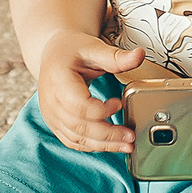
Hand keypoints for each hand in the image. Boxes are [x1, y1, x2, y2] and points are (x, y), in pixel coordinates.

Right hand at [34, 32, 143, 153]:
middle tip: (131, 136)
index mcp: (58, 80)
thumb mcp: (94, 47)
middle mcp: (51, 101)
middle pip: (80, 126)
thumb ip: (116, 56)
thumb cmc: (72, 50)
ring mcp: (51, 115)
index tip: (119, 103)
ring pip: (76, 138)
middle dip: (108, 135)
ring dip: (103, 145)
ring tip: (126, 145)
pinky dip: (92, 145)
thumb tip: (140, 54)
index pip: (80, 106)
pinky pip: (73, 141)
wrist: (54, 54)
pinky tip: (110, 144)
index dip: (102, 110)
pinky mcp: (55, 123)